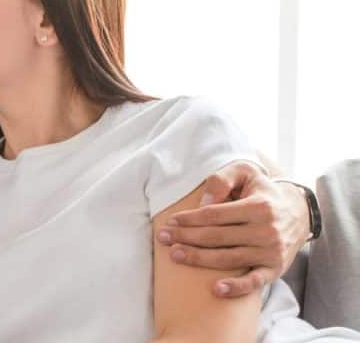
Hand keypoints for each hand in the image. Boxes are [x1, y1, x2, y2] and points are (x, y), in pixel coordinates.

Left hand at [155, 161, 309, 297]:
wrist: (300, 212)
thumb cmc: (263, 191)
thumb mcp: (246, 173)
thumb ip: (222, 180)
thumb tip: (203, 203)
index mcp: (258, 206)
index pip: (215, 215)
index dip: (190, 219)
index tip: (171, 221)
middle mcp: (266, 230)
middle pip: (217, 237)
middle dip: (186, 237)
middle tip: (162, 237)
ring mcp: (271, 252)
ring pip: (228, 258)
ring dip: (199, 259)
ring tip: (175, 256)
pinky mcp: (276, 269)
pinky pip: (255, 282)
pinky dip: (236, 288)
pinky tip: (216, 289)